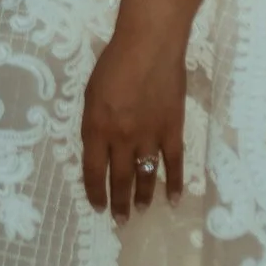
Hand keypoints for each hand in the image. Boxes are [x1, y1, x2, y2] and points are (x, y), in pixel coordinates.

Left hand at [79, 24, 186, 220]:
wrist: (150, 45)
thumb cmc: (115, 61)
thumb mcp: (91, 93)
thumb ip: (94, 122)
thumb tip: (99, 145)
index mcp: (96, 128)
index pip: (93, 171)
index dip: (94, 192)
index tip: (97, 206)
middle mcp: (121, 139)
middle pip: (120, 179)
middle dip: (118, 202)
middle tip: (120, 221)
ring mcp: (149, 136)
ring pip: (145, 176)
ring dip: (143, 197)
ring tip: (140, 212)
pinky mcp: (172, 130)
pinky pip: (173, 163)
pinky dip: (175, 183)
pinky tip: (174, 199)